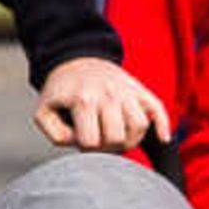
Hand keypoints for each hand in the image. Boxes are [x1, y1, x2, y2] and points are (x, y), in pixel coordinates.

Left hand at [33, 56, 168, 151]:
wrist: (77, 61)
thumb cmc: (61, 92)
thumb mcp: (44, 112)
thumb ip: (55, 135)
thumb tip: (81, 143)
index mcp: (84, 100)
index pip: (91, 143)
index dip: (84, 147)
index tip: (80, 138)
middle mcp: (109, 94)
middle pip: (117, 138)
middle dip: (107, 147)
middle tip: (99, 140)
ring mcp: (126, 91)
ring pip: (139, 126)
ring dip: (129, 140)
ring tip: (116, 137)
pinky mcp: (139, 90)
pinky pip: (158, 109)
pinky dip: (163, 126)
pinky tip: (162, 139)